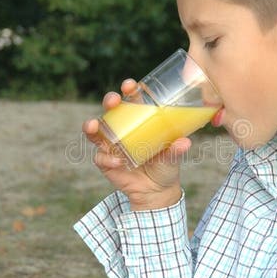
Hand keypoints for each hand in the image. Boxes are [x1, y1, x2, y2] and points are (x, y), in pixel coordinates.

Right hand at [83, 79, 189, 209]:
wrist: (156, 192)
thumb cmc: (165, 167)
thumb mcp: (172, 157)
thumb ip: (176, 150)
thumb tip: (185, 142)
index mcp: (139, 122)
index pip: (132, 100)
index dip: (129, 90)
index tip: (130, 85)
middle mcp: (122, 130)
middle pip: (110, 110)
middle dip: (109, 101)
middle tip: (114, 101)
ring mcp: (111, 145)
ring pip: (95, 130)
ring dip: (91, 125)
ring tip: (93, 125)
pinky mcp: (105, 162)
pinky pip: (100, 157)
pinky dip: (107, 158)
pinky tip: (117, 162)